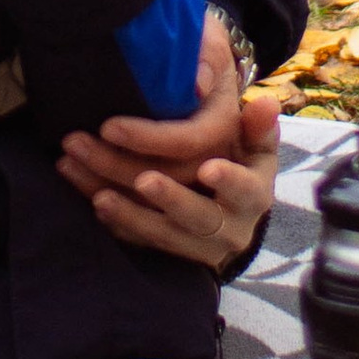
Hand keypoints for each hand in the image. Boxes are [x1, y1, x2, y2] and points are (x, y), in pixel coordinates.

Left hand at [61, 6, 243, 191]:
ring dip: (104, 185)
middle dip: (116, 165)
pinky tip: (79, 186)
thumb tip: (198, 83)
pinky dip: (109, 206)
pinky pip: (142, 216)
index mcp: (225, 125)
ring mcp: (195, 186)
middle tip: (73, 143)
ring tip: (65, 163)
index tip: (108, 127)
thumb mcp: (209, 41)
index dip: (149, 139)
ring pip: (152, 204)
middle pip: (167, 178)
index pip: (189, 141)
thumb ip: (209, 56)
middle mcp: (214, 162)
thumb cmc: (199, 51)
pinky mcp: (171, 200)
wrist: (201, 71)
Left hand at [65, 84, 282, 272]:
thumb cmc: (237, 155)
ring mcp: (202, 247)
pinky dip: (119, 225)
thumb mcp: (254, 138)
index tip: (209, 167)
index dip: (229, 180)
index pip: (245, 188)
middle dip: (168, 197)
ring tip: (100, 194)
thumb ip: (258, 122)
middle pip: (198, 215)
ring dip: (130, 213)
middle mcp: (232, 227)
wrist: (228, 203)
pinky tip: (94, 203)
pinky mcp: (174, 254)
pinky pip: (144, 244)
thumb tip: (265, 104)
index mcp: (255, 193)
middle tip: (141, 179)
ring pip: (165, 234)